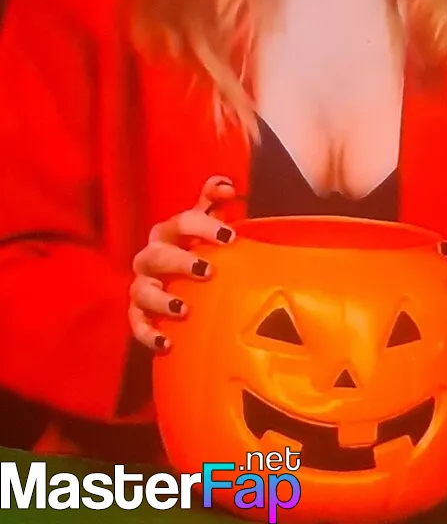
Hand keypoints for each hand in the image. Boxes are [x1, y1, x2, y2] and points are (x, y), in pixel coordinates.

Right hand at [129, 176, 236, 351]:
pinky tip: (166, 342)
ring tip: (184, 309)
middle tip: (208, 270)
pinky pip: (136, 324)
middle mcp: (151, 256)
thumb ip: (214, 200)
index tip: (230, 236)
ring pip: (143, 291)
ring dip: (162, 300)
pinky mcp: (138, 313)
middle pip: (158, 255)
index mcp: (169, 232)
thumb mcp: (206, 222)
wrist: (179, 280)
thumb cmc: (196, 246)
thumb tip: (227, 184)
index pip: (182, 222)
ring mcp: (142, 285)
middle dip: (180, 262)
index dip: (204, 226)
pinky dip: (148, 333)